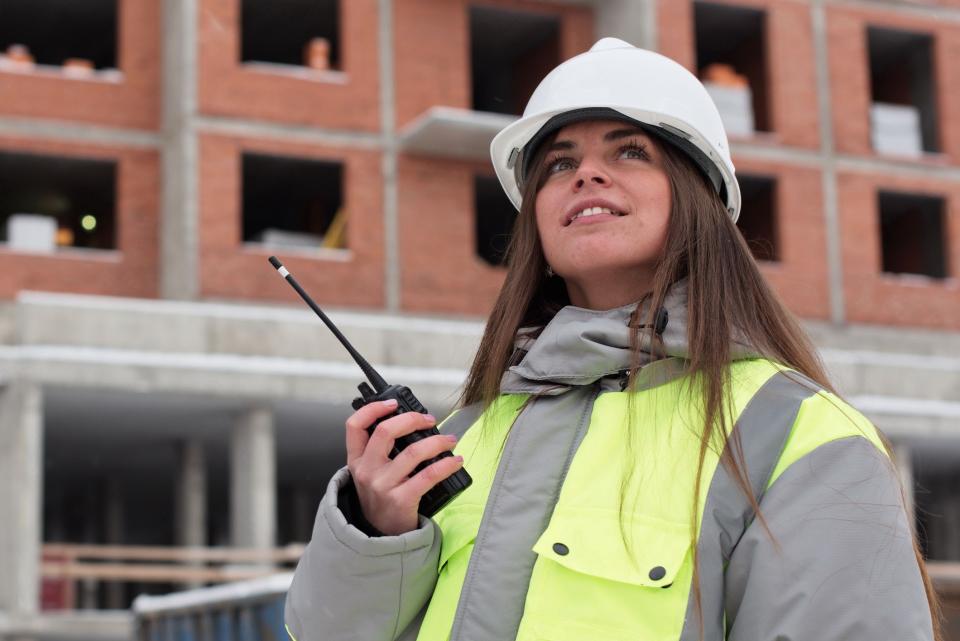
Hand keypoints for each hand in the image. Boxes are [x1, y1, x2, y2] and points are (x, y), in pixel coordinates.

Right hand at [345, 399, 463, 534]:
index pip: (355, 426)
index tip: (394, 404)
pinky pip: (429, 475)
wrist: (382, 536)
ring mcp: (383, 486)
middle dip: (412, 419)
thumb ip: (379, 452)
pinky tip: (456, 461)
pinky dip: (447, 464)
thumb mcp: (369, 474)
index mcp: (357, 460)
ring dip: (437, 441)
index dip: (373, 409)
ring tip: (450, 441)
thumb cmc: (381, 499)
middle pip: (386, 431)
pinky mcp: (401, 500)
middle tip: (430, 420)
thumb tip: (411, 424)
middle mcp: (366, 471)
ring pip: (414, 452)